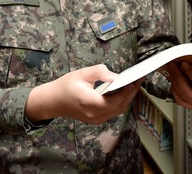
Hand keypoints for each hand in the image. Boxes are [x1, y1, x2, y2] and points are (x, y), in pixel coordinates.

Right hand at [25, 64, 142, 124]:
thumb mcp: (81, 74)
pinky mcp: (96, 120)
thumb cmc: (65, 86)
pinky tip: (124, 92)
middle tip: (139, 79)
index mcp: (90, 103)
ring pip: (118, 110)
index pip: (114, 100)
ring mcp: (95, 119)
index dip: (128, 91)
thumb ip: (99, 72)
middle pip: (119, 106)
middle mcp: (94, 115)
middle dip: (131, 93)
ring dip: (127, 98)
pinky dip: (120, 102)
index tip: (137, 79)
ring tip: (134, 84)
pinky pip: (113, 112)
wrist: (52, 101)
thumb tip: (116, 76)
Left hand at [163, 61, 191, 112]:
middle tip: (174, 65)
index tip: (184, 64)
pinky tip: (174, 82)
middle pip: (187, 92)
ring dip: (175, 83)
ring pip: (182, 98)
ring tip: (172, 71)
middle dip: (178, 77)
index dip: (191, 73)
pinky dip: (175, 92)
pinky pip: (181, 102)